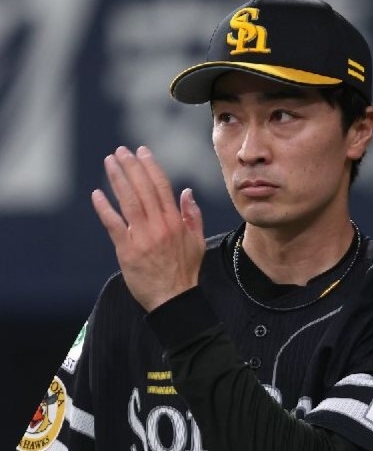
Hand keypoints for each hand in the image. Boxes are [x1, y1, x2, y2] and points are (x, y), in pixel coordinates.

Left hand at [91, 146, 204, 311]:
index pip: (162, 186)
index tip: (142, 151)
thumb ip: (192, 215)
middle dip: (131, 167)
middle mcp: (160, 225)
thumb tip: (187, 192)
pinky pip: (114, 225)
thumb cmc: (186, 272)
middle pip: (143, 189)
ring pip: (128, 201)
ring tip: (109, 162)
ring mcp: (143, 237)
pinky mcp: (127, 250)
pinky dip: (105, 208)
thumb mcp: (197, 241)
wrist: (174, 298)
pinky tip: (97, 194)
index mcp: (176, 222)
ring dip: (118, 179)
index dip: (150, 166)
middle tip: (121, 151)